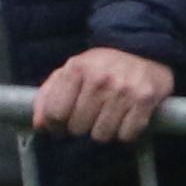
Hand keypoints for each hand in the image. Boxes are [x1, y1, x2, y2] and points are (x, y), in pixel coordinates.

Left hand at [31, 46, 173, 143]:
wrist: (145, 50)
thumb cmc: (103, 66)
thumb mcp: (72, 71)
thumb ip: (49, 96)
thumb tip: (39, 125)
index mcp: (77, 68)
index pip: (55, 113)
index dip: (55, 125)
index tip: (61, 125)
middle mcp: (100, 78)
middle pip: (77, 128)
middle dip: (81, 127)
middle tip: (89, 117)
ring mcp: (123, 90)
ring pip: (101, 135)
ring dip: (103, 132)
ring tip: (108, 117)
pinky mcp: (145, 100)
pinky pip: (127, 135)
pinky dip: (125, 133)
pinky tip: (125, 119)